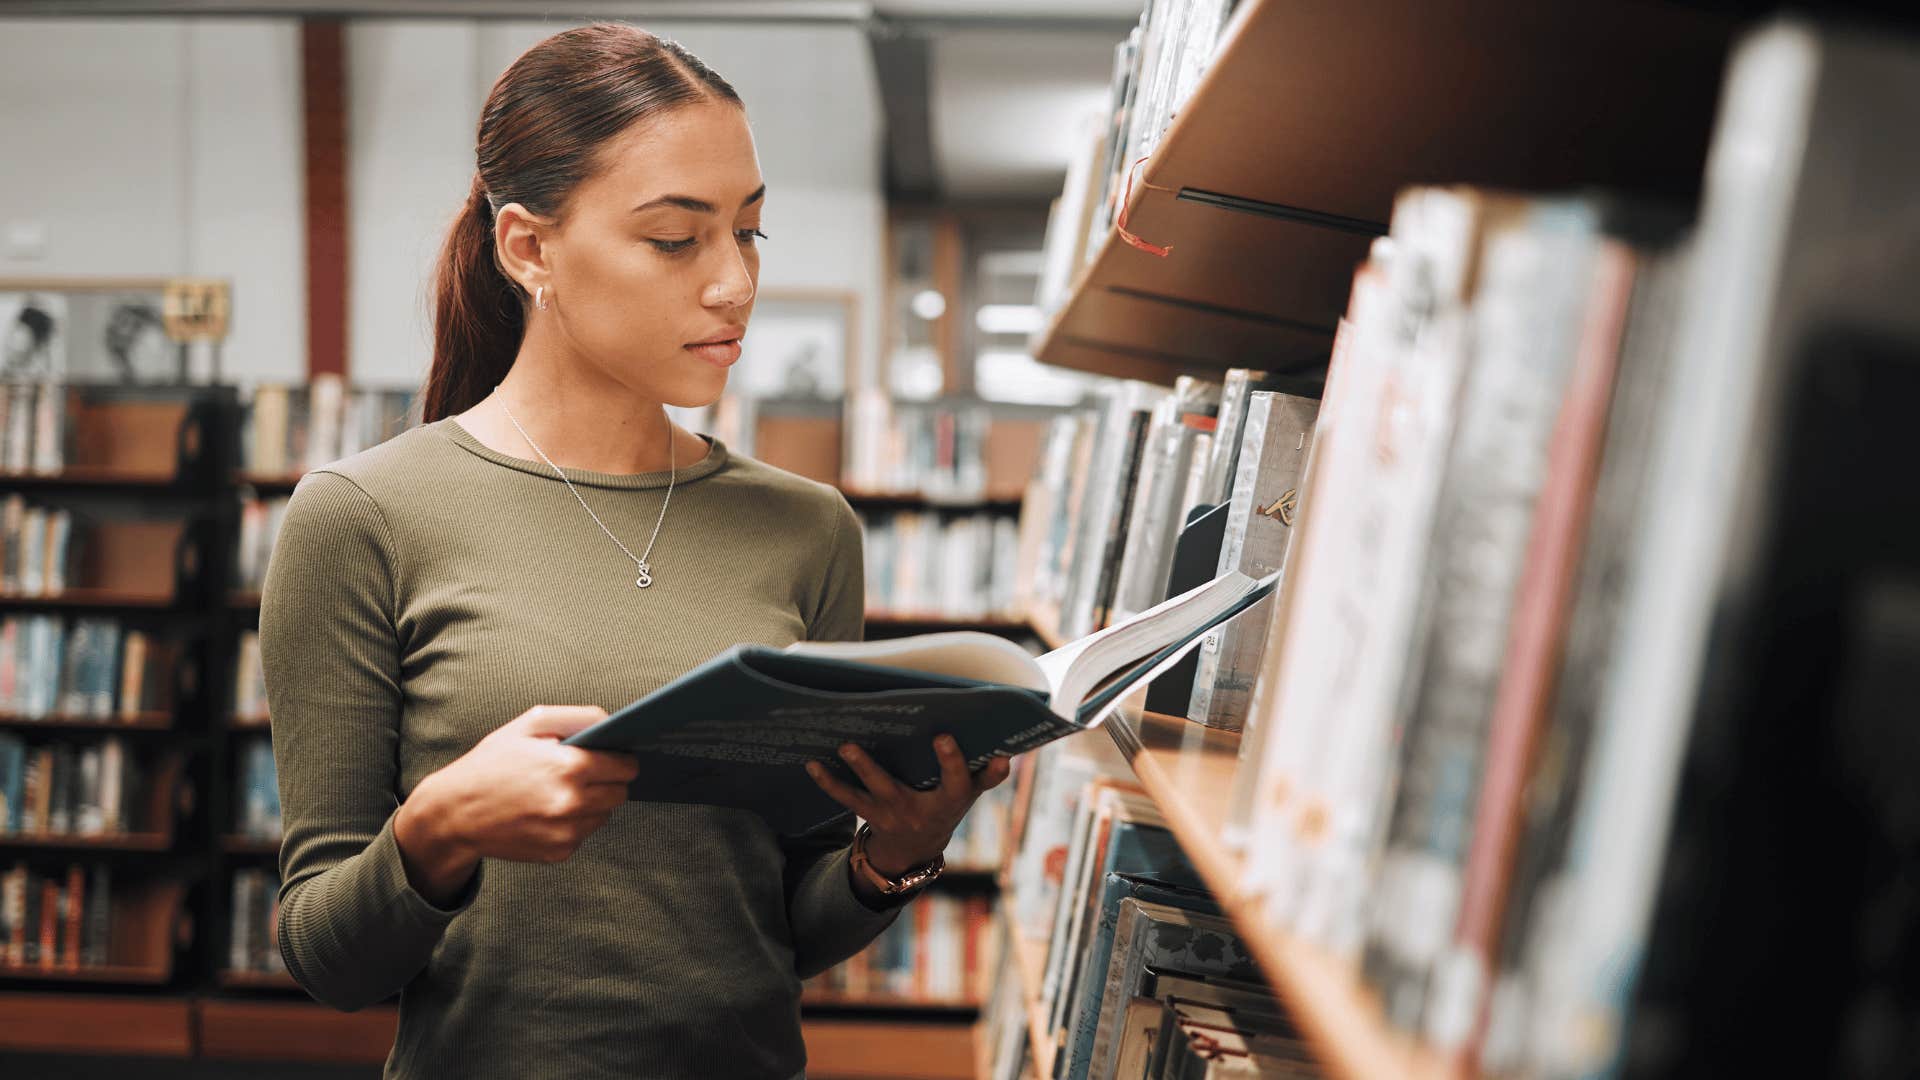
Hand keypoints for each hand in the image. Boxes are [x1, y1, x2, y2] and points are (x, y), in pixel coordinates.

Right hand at [396, 705, 638, 902]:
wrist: (455, 814)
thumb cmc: (491, 764)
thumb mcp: (529, 725)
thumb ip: (576, 716)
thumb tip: (612, 722)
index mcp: (569, 766)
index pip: (626, 766)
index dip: (622, 758)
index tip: (615, 756)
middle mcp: (573, 803)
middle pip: (621, 793)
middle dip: (610, 780)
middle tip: (586, 773)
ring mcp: (566, 831)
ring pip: (605, 815)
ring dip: (593, 803)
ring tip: (560, 791)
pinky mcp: (559, 852)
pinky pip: (584, 834)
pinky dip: (574, 823)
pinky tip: (547, 812)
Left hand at [804, 735, 1011, 875]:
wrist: (915, 849)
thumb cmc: (946, 806)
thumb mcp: (970, 794)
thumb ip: (988, 776)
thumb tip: (1007, 754)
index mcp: (948, 801)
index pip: (956, 782)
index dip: (951, 761)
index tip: (944, 735)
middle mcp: (917, 810)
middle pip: (902, 788)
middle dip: (899, 765)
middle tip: (871, 742)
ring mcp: (889, 813)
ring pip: (868, 794)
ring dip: (857, 770)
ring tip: (844, 746)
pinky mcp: (869, 813)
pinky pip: (846, 798)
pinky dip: (828, 782)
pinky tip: (811, 764)